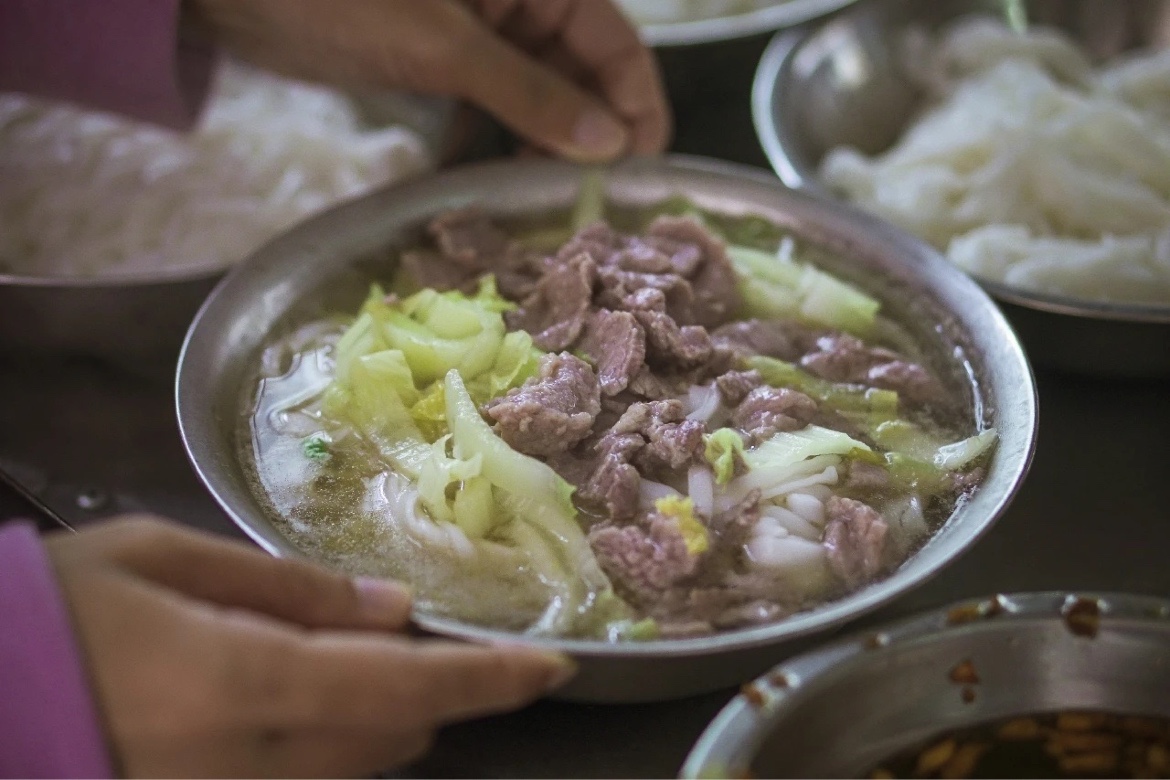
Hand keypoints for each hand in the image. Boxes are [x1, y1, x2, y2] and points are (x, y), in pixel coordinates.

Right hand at [45, 516, 574, 777]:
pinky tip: (301, 697)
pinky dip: (332, 742)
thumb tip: (391, 608)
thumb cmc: (52, 610)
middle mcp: (249, 764)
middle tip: (410, 632)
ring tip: (358, 657)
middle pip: (392, 738)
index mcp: (242, 684)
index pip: (404, 690)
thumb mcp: (161, 558)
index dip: (490, 681)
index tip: (553, 666)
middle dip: (427, 689)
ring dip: (383, 717)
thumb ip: (285, 588)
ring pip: (354, 770)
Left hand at [187, 0, 670, 162]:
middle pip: (582, 77)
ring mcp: (480, 34)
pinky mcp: (441, 64)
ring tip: (529, 204)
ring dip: (535, 151)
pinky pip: (487, 109)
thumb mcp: (443, 45)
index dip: (635, 108)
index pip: (617, 44)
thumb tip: (607, 143)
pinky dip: (486, 147)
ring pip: (536, 100)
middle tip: (577, 204)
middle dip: (583, 139)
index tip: (635, 175)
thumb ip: (529, 92)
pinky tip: (477, 185)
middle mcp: (520, 3)